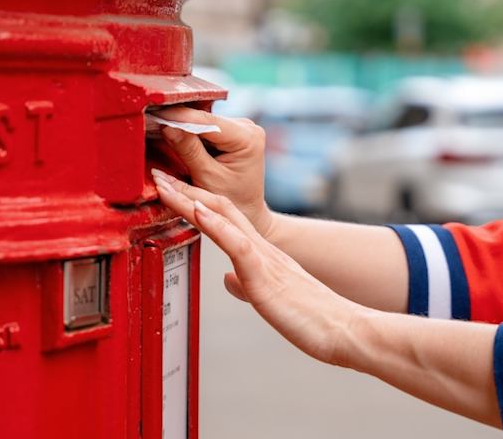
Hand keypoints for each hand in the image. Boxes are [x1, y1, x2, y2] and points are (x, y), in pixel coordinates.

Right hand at [152, 107, 272, 235]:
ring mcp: (241, 127)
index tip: (155, 114)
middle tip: (150, 119)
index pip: (207, 121)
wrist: (246, 211)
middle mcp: (248, 128)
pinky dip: (190, 132)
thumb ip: (189, 151)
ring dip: (182, 125)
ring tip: (158, 126)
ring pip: (203, 121)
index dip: (179, 116)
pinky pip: (206, 127)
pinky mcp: (232, 131)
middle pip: (205, 118)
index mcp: (247, 138)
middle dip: (178, 120)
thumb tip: (168, 126)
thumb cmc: (232, 201)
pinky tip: (173, 133)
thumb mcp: (207, 178)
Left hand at [153, 169, 364, 366]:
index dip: (194, 200)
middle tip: (157, 172)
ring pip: (223, 217)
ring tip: (165, 182)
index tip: (169, 188)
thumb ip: (247, 284)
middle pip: (218, 207)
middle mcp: (262, 247)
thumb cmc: (313, 319)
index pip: (223, 217)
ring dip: (190, 198)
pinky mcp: (266, 275)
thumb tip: (226, 279)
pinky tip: (198, 211)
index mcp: (262, 253)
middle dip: (185, 189)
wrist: (345, 330)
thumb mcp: (270, 297)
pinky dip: (215, 225)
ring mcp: (264, 258)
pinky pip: (238, 244)